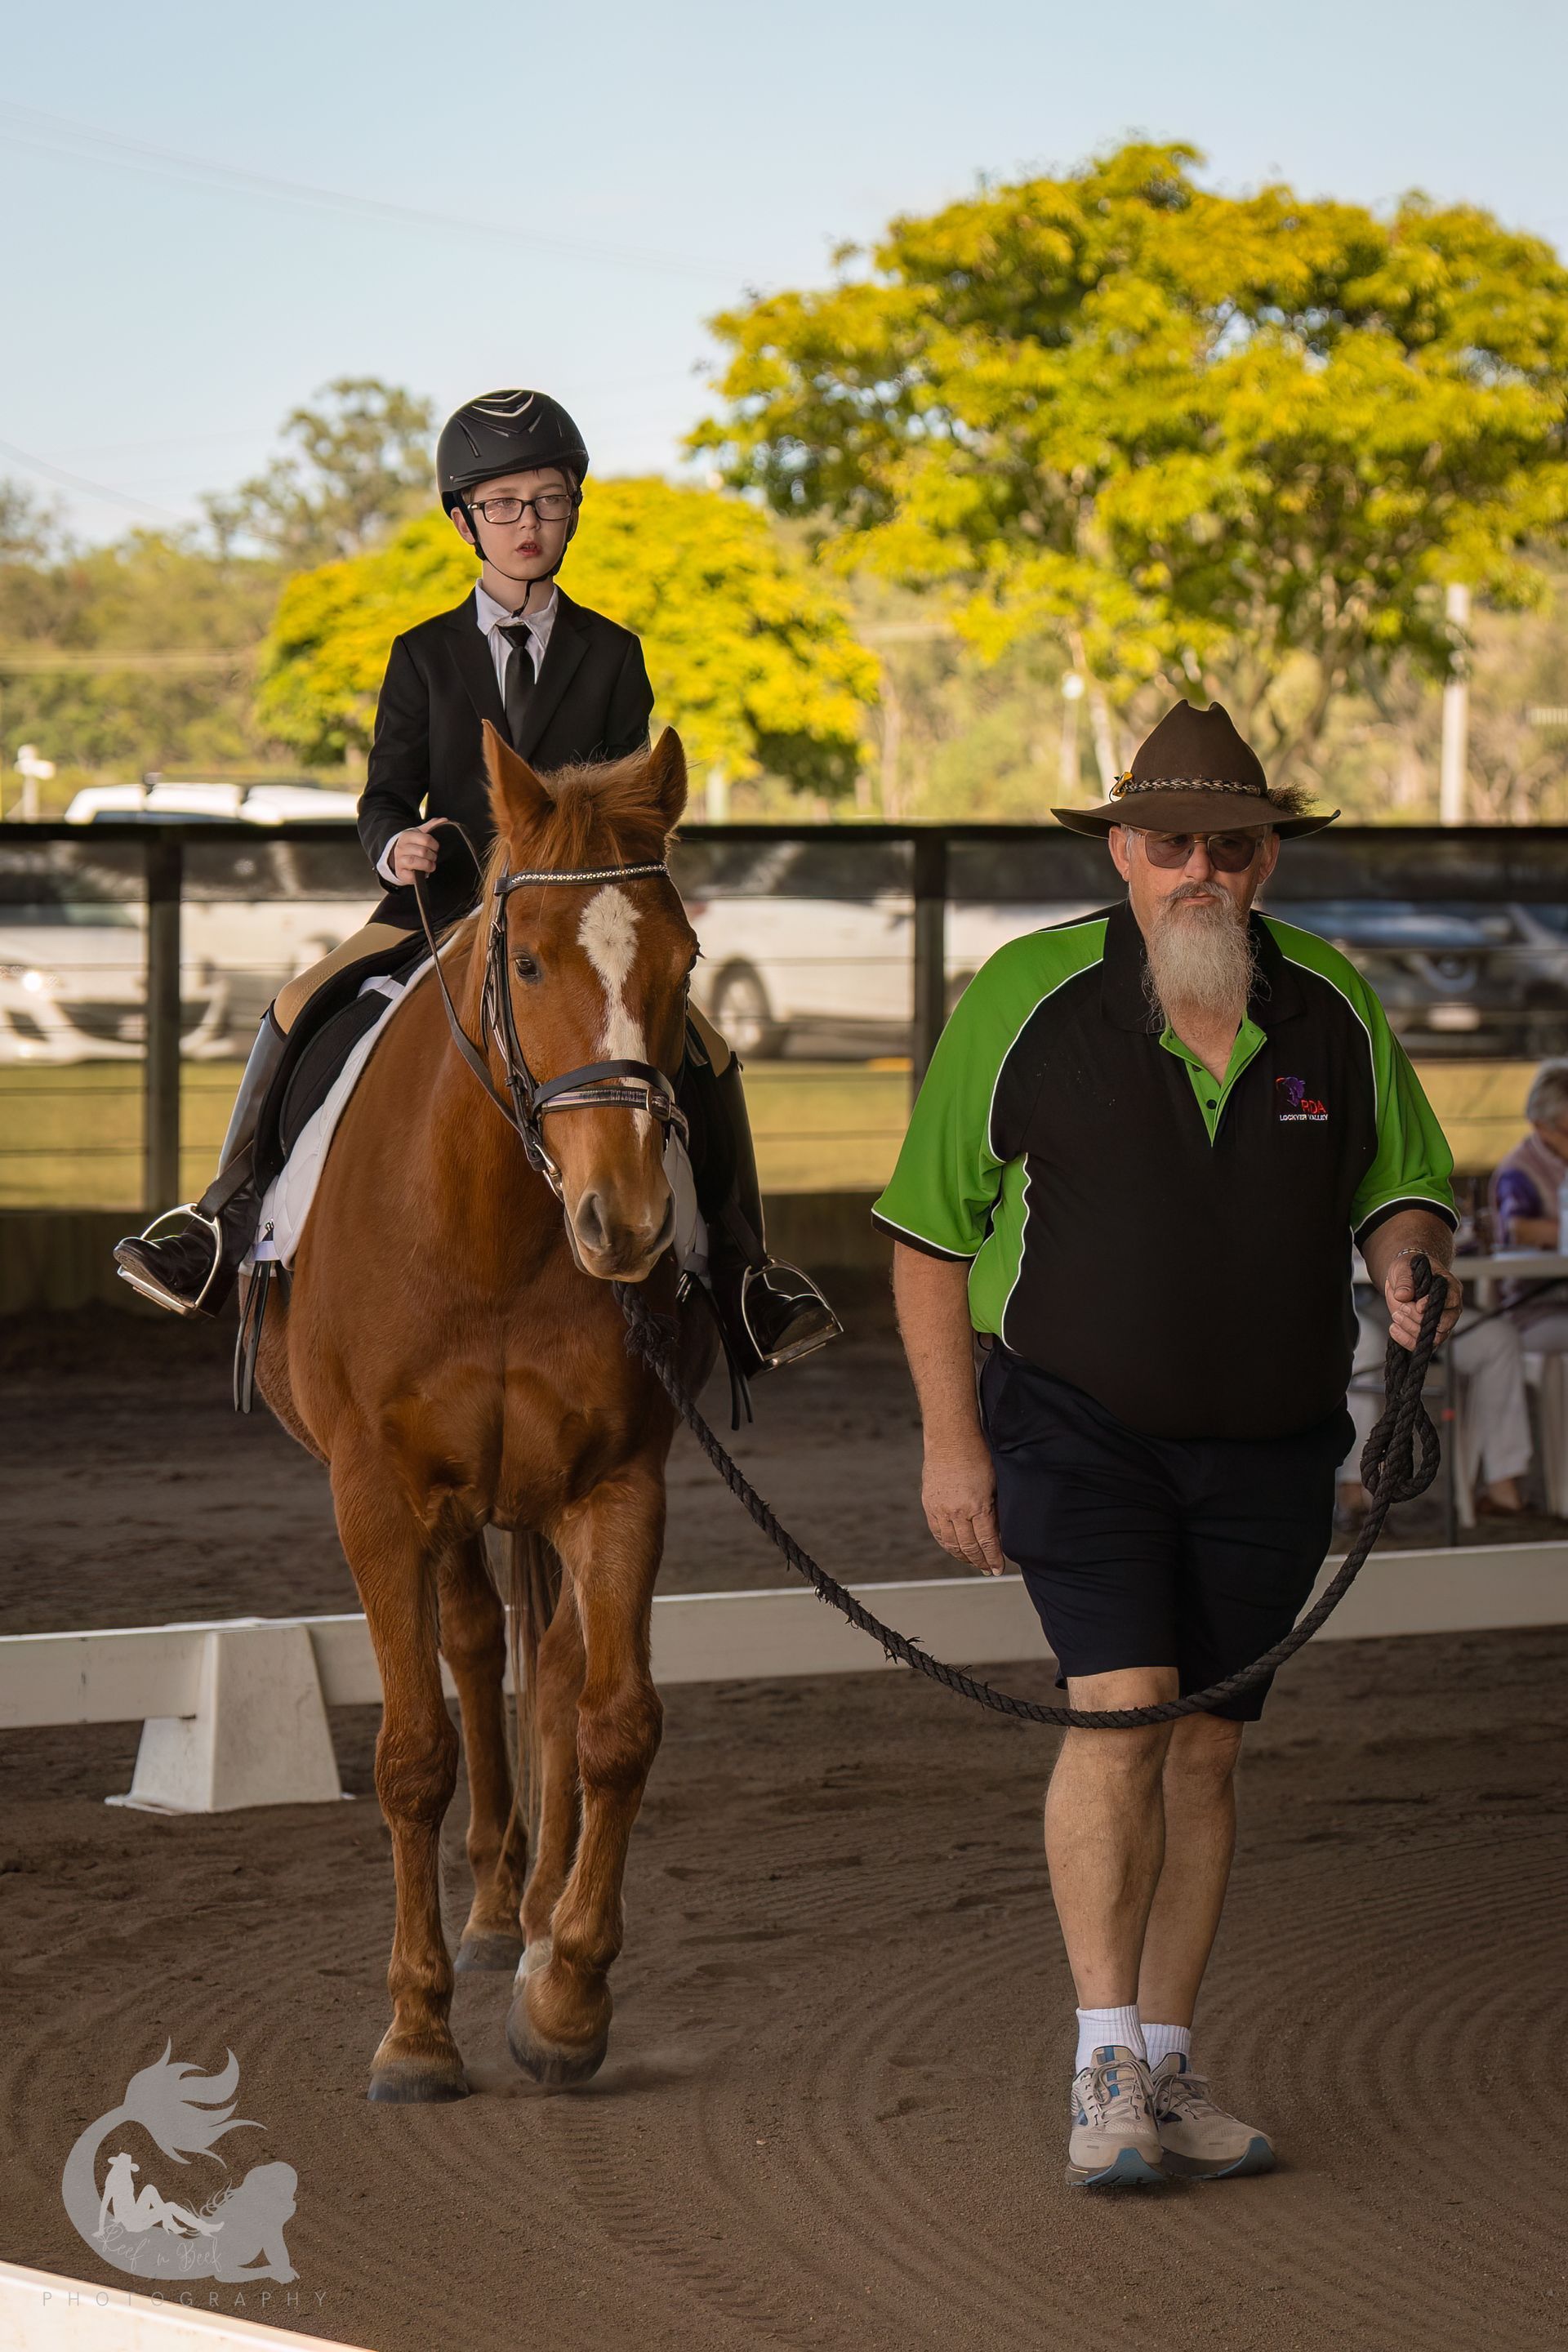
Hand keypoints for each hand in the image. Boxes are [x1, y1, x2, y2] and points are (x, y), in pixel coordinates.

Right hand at [390, 819, 445, 883]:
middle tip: (433, 857)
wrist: (400, 859)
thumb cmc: (413, 847)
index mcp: (406, 836)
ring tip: (430, 864)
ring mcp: (399, 860)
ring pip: (416, 862)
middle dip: (432, 856)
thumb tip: (444, 820)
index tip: (435, 848)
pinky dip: (421, 874)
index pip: (426, 839)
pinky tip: (423, 872)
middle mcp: (400, 848)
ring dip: (428, 864)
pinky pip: (412, 875)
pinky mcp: (401, 873)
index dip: (434, 845)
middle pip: (423, 851)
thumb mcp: (420, 834)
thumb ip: (432, 826)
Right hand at [920, 1428, 1004, 1575]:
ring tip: (972, 1562)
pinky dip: (946, 1544)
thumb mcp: (994, 1484)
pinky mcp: (929, 1505)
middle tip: (987, 1570)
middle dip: (980, 1561)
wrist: (950, 1439)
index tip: (998, 1569)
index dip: (993, 1558)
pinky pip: (937, 1532)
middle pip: (969, 1546)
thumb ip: (994, 1509)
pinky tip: (954, 1549)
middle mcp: (957, 1511)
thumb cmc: (978, 1456)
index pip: (987, 1541)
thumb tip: (997, 1531)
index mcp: (977, 1505)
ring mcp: (941, 1509)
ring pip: (951, 1543)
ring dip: (963, 1556)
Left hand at [1385, 1253, 1461, 1351]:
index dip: (1434, 1305)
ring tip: (1396, 1316)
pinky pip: (1420, 1344)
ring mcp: (1440, 1323)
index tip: (1418, 1305)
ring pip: (1433, 1338)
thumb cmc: (1410, 1269)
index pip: (1451, 1301)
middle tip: (1402, 1308)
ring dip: (1411, 1329)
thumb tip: (1402, 1295)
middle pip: (1444, 1325)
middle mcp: (1450, 1308)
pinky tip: (1394, 1328)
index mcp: (1450, 1288)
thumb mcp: (1405, 1268)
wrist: (1403, 1278)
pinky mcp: (1427, 1333)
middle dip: (1420, 1320)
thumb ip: (1405, 1281)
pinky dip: (1405, 1340)